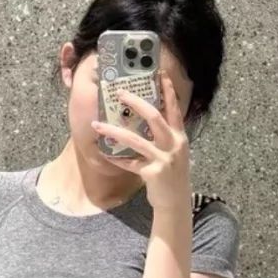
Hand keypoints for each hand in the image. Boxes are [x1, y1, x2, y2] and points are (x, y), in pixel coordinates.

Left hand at [91, 69, 191, 214]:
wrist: (176, 204)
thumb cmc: (171, 177)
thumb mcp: (173, 154)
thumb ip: (163, 138)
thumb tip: (143, 122)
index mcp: (180, 137)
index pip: (175, 109)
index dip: (168, 91)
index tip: (160, 74)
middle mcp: (175, 145)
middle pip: (155, 116)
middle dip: (136, 102)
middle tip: (119, 93)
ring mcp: (164, 159)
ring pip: (135, 139)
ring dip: (113, 131)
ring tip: (96, 125)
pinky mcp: (153, 172)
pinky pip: (129, 163)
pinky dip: (116, 159)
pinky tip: (105, 155)